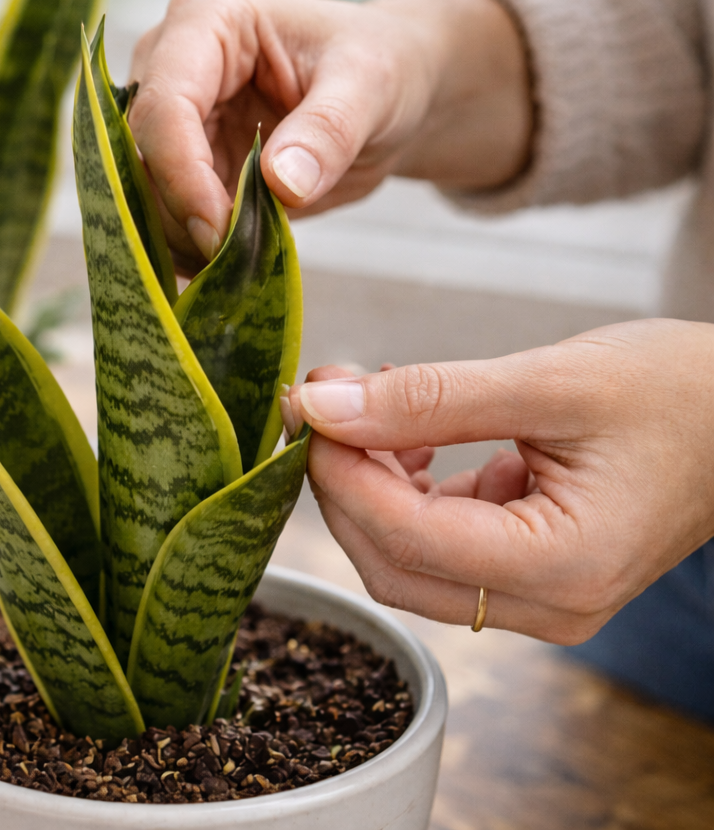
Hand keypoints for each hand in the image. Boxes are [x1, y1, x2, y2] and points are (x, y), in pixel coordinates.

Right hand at [128, 0, 530, 267]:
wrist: (386, 97)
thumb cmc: (381, 67)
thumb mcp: (372, 88)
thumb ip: (329, 131)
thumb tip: (281, 185)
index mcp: (208, 20)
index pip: (165, 105)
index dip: (182, 175)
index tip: (219, 233)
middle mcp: (170, 63)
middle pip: (138, 152)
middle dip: (178, 213)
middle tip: (231, 261)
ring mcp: (170, 116)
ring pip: (140, 191)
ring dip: (180, 238)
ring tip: (239, 265)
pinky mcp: (180, 162)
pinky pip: (163, 213)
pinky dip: (189, 248)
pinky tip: (229, 265)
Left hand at [280, 319, 713, 643]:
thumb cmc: (677, 390)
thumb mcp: (550, 381)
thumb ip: (430, 398)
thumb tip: (323, 402)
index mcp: (563, 566)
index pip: (407, 538)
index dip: (341, 472)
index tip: (307, 404)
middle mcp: (549, 602)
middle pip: (392, 561)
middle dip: (343, 481)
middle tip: (323, 397)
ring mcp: (540, 594)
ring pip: (407, 555)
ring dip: (370, 481)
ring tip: (366, 401)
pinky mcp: (529, 568)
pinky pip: (439, 540)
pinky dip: (407, 486)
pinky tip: (410, 432)